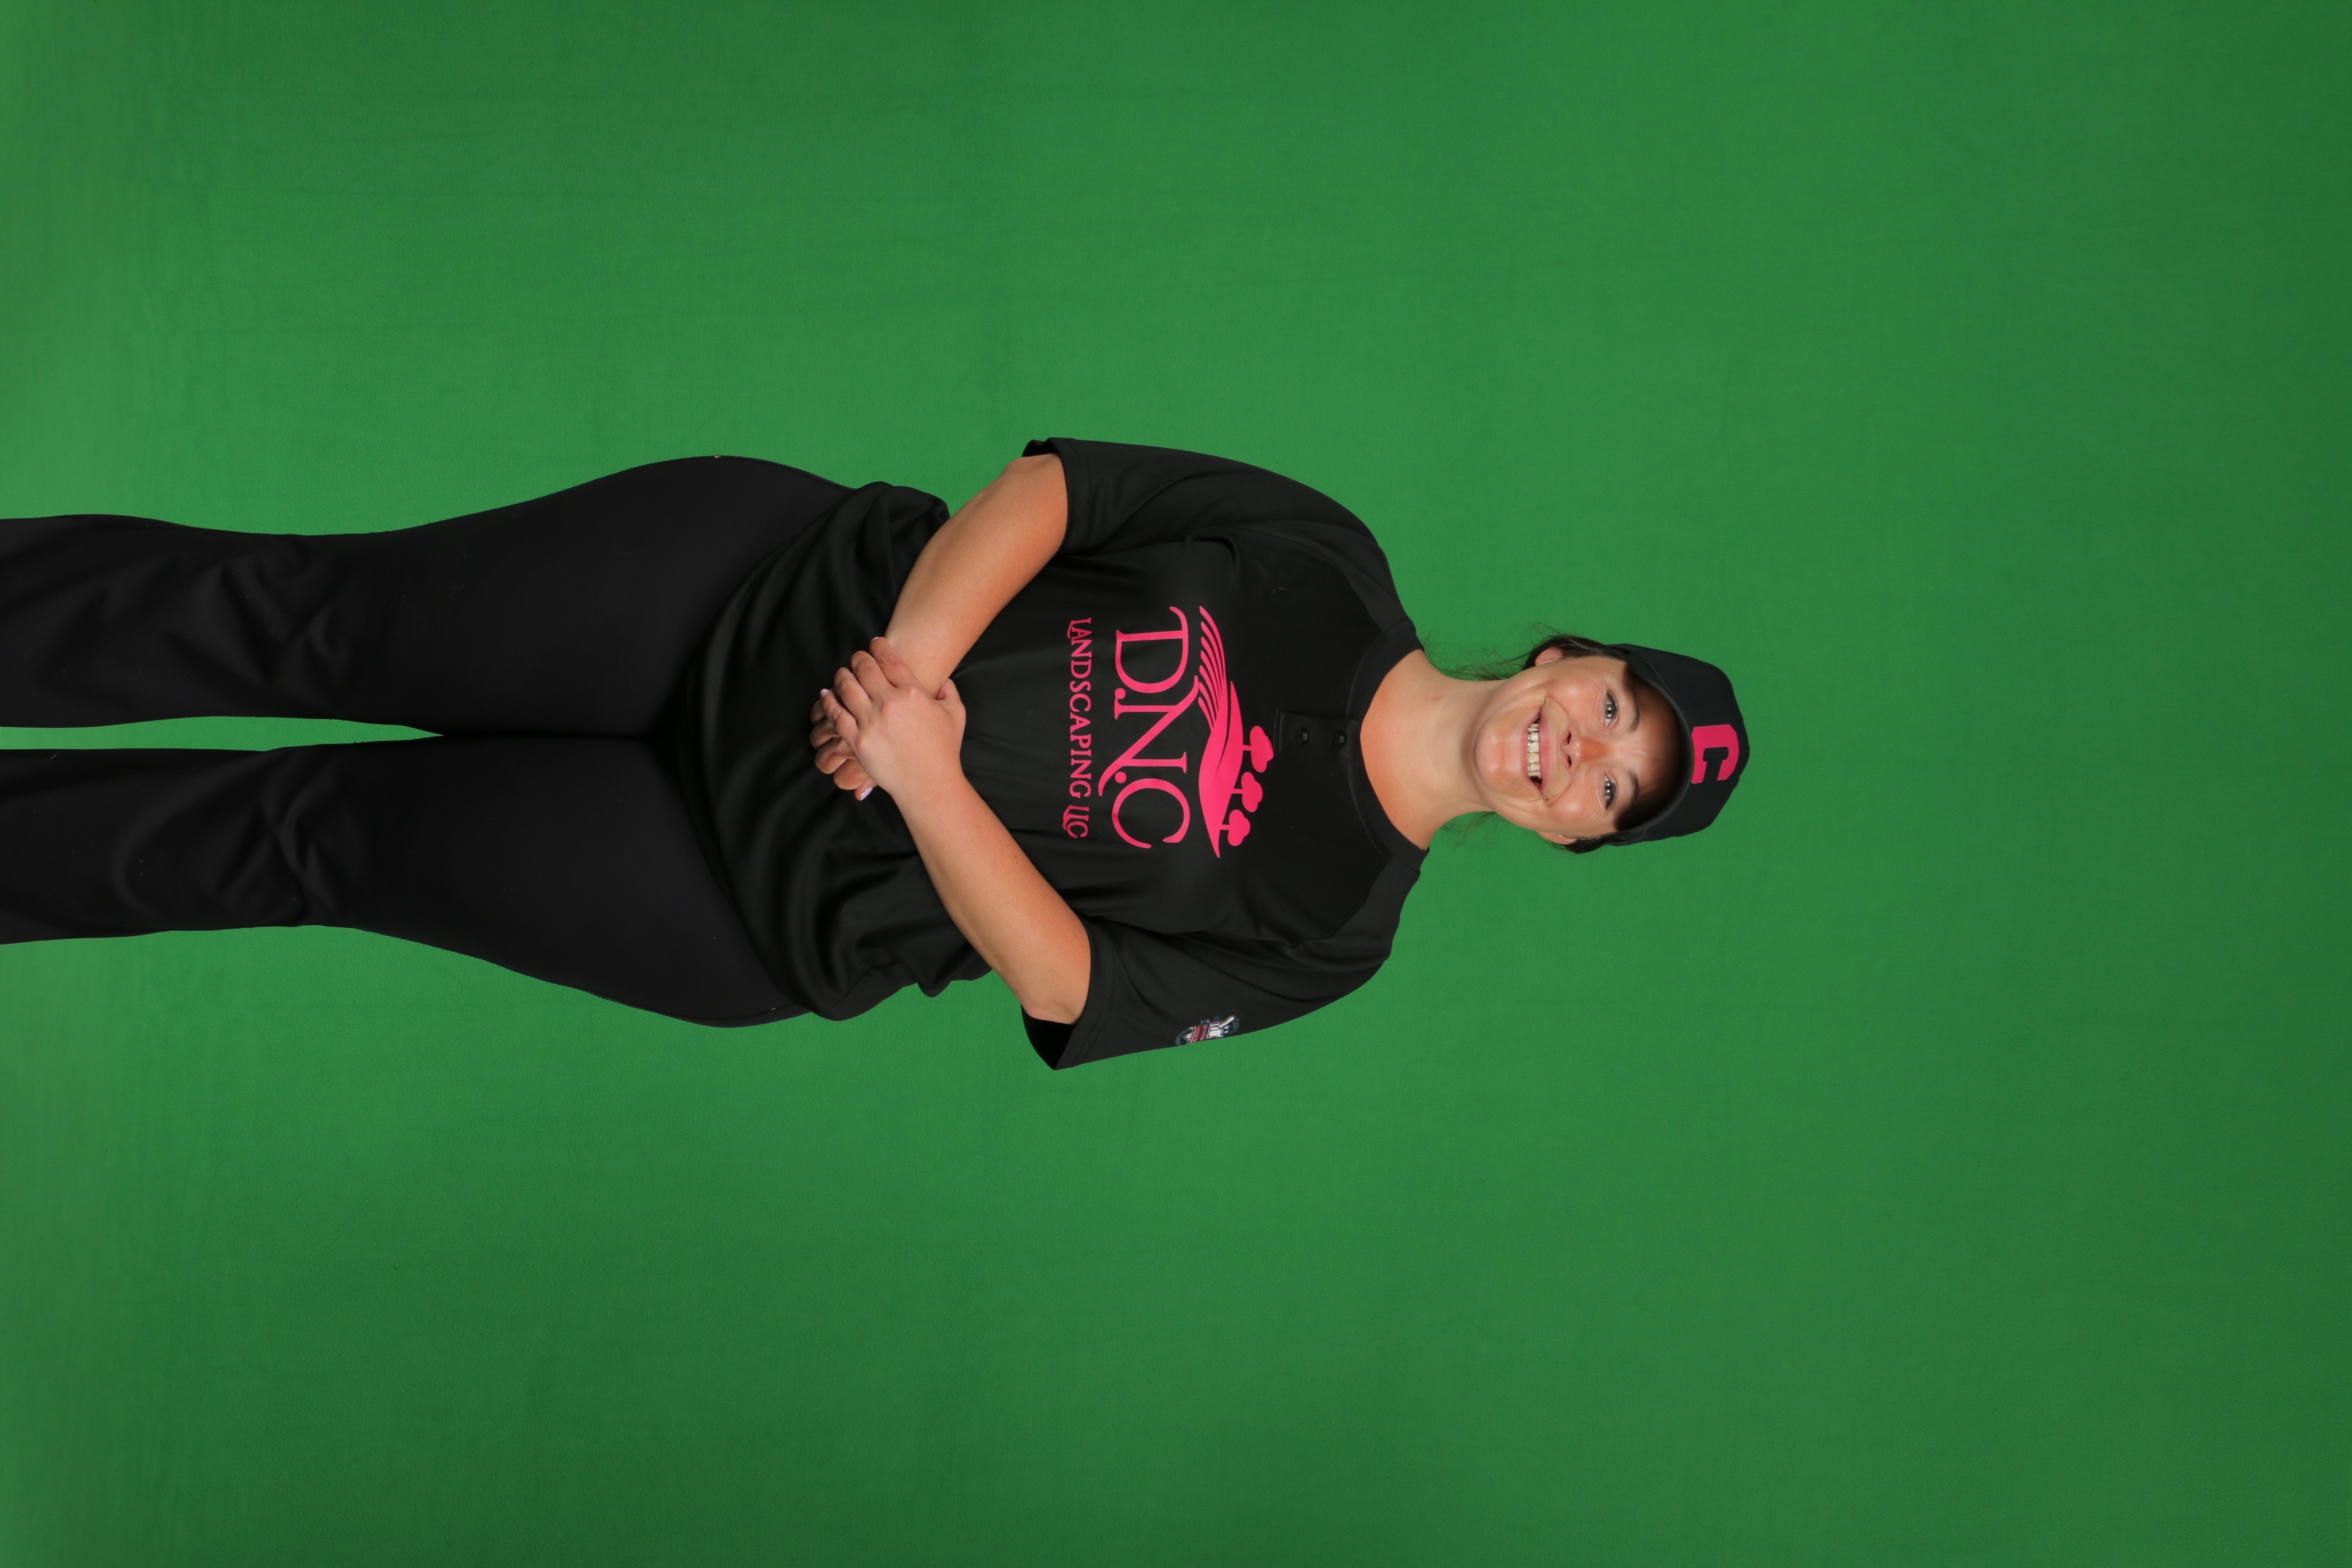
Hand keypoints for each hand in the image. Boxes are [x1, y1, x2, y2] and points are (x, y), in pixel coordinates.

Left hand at [816, 636, 966, 802]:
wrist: (929, 784)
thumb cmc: (944, 751)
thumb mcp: (956, 714)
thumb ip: (949, 692)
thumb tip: (942, 680)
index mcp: (913, 692)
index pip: (889, 659)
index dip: (879, 646)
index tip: (874, 643)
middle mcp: (889, 703)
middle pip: (864, 668)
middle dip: (858, 658)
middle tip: (856, 658)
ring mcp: (871, 722)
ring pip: (846, 687)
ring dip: (841, 676)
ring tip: (842, 675)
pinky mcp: (857, 740)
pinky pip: (836, 715)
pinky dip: (829, 701)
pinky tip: (827, 696)